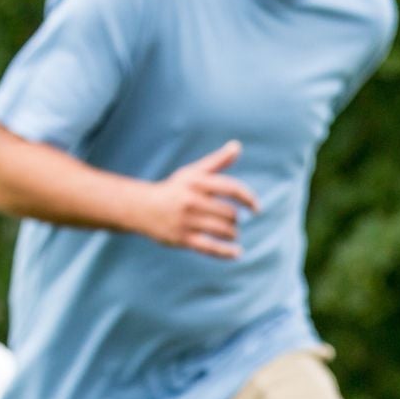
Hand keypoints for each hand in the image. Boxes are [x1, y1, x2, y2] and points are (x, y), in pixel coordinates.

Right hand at [140, 140, 260, 260]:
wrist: (142, 207)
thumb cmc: (174, 189)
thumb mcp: (193, 173)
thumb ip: (217, 161)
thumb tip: (237, 146)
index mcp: (196, 181)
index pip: (230, 188)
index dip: (248, 198)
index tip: (256, 208)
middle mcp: (191, 200)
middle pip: (229, 213)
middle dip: (235, 218)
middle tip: (232, 220)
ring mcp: (187, 220)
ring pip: (223, 230)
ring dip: (232, 233)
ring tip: (231, 233)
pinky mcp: (183, 238)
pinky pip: (210, 247)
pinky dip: (226, 252)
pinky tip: (237, 253)